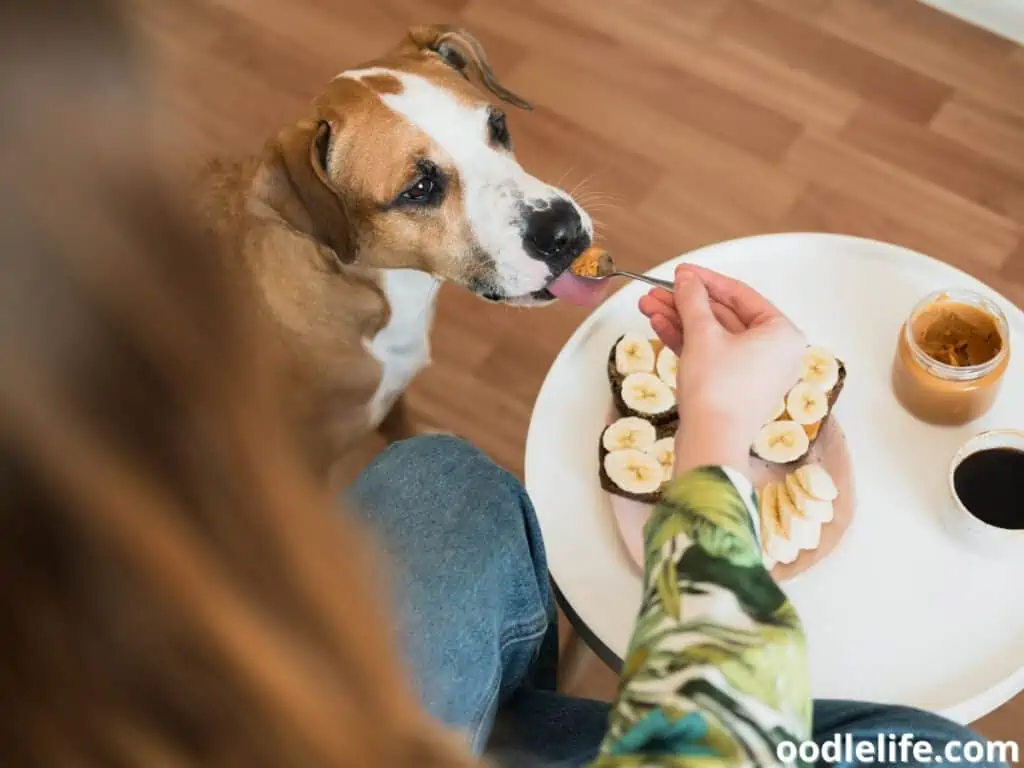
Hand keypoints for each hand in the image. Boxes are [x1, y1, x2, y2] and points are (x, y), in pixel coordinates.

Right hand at [638, 265, 804, 475]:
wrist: (710, 441)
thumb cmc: (717, 387)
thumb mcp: (702, 334)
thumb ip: (693, 300)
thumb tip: (686, 279)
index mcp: (782, 333)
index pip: (741, 295)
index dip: (706, 280)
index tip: (681, 271)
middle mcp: (774, 352)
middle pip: (724, 316)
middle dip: (685, 303)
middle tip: (656, 291)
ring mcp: (753, 371)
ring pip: (713, 336)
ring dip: (680, 320)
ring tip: (648, 307)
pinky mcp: (733, 387)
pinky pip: (711, 355)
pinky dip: (686, 342)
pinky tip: (658, 326)